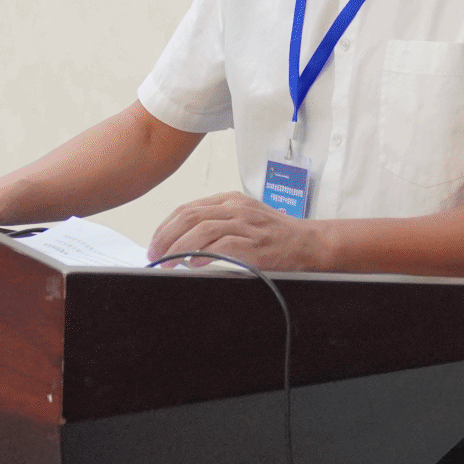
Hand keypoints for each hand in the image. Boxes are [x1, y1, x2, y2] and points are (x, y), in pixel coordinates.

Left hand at [148, 192, 329, 271]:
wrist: (310, 244)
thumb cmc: (278, 236)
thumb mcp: (245, 221)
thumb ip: (218, 227)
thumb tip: (185, 247)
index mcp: (230, 200)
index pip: (188, 208)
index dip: (166, 226)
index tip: (155, 243)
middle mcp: (235, 208)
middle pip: (189, 216)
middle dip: (165, 236)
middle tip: (154, 255)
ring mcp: (245, 224)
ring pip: (201, 229)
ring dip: (177, 247)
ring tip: (167, 262)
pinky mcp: (254, 243)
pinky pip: (221, 245)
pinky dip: (202, 254)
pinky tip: (191, 263)